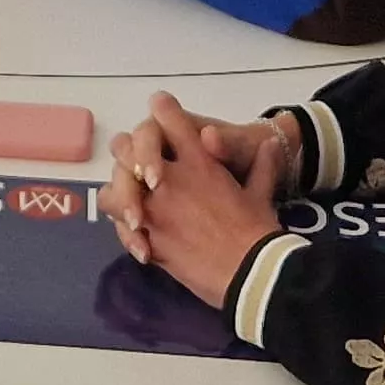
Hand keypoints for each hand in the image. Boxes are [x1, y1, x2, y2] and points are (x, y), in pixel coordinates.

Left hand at [107, 92, 289, 306]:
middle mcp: (168, 178)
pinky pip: (122, 230)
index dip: (163, 110)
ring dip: (120, 195)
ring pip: (113, 191)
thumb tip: (272, 144)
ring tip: (134, 207)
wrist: (251, 274)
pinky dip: (128, 233)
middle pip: (127, 146)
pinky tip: (141, 238)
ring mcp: (153, 210)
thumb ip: (263, 165)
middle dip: (129, 152)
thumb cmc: (258, 230)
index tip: (160, 109)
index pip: (168, 117)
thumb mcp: (262, 194)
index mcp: (197, 160)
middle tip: (140, 167)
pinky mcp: (148, 240)